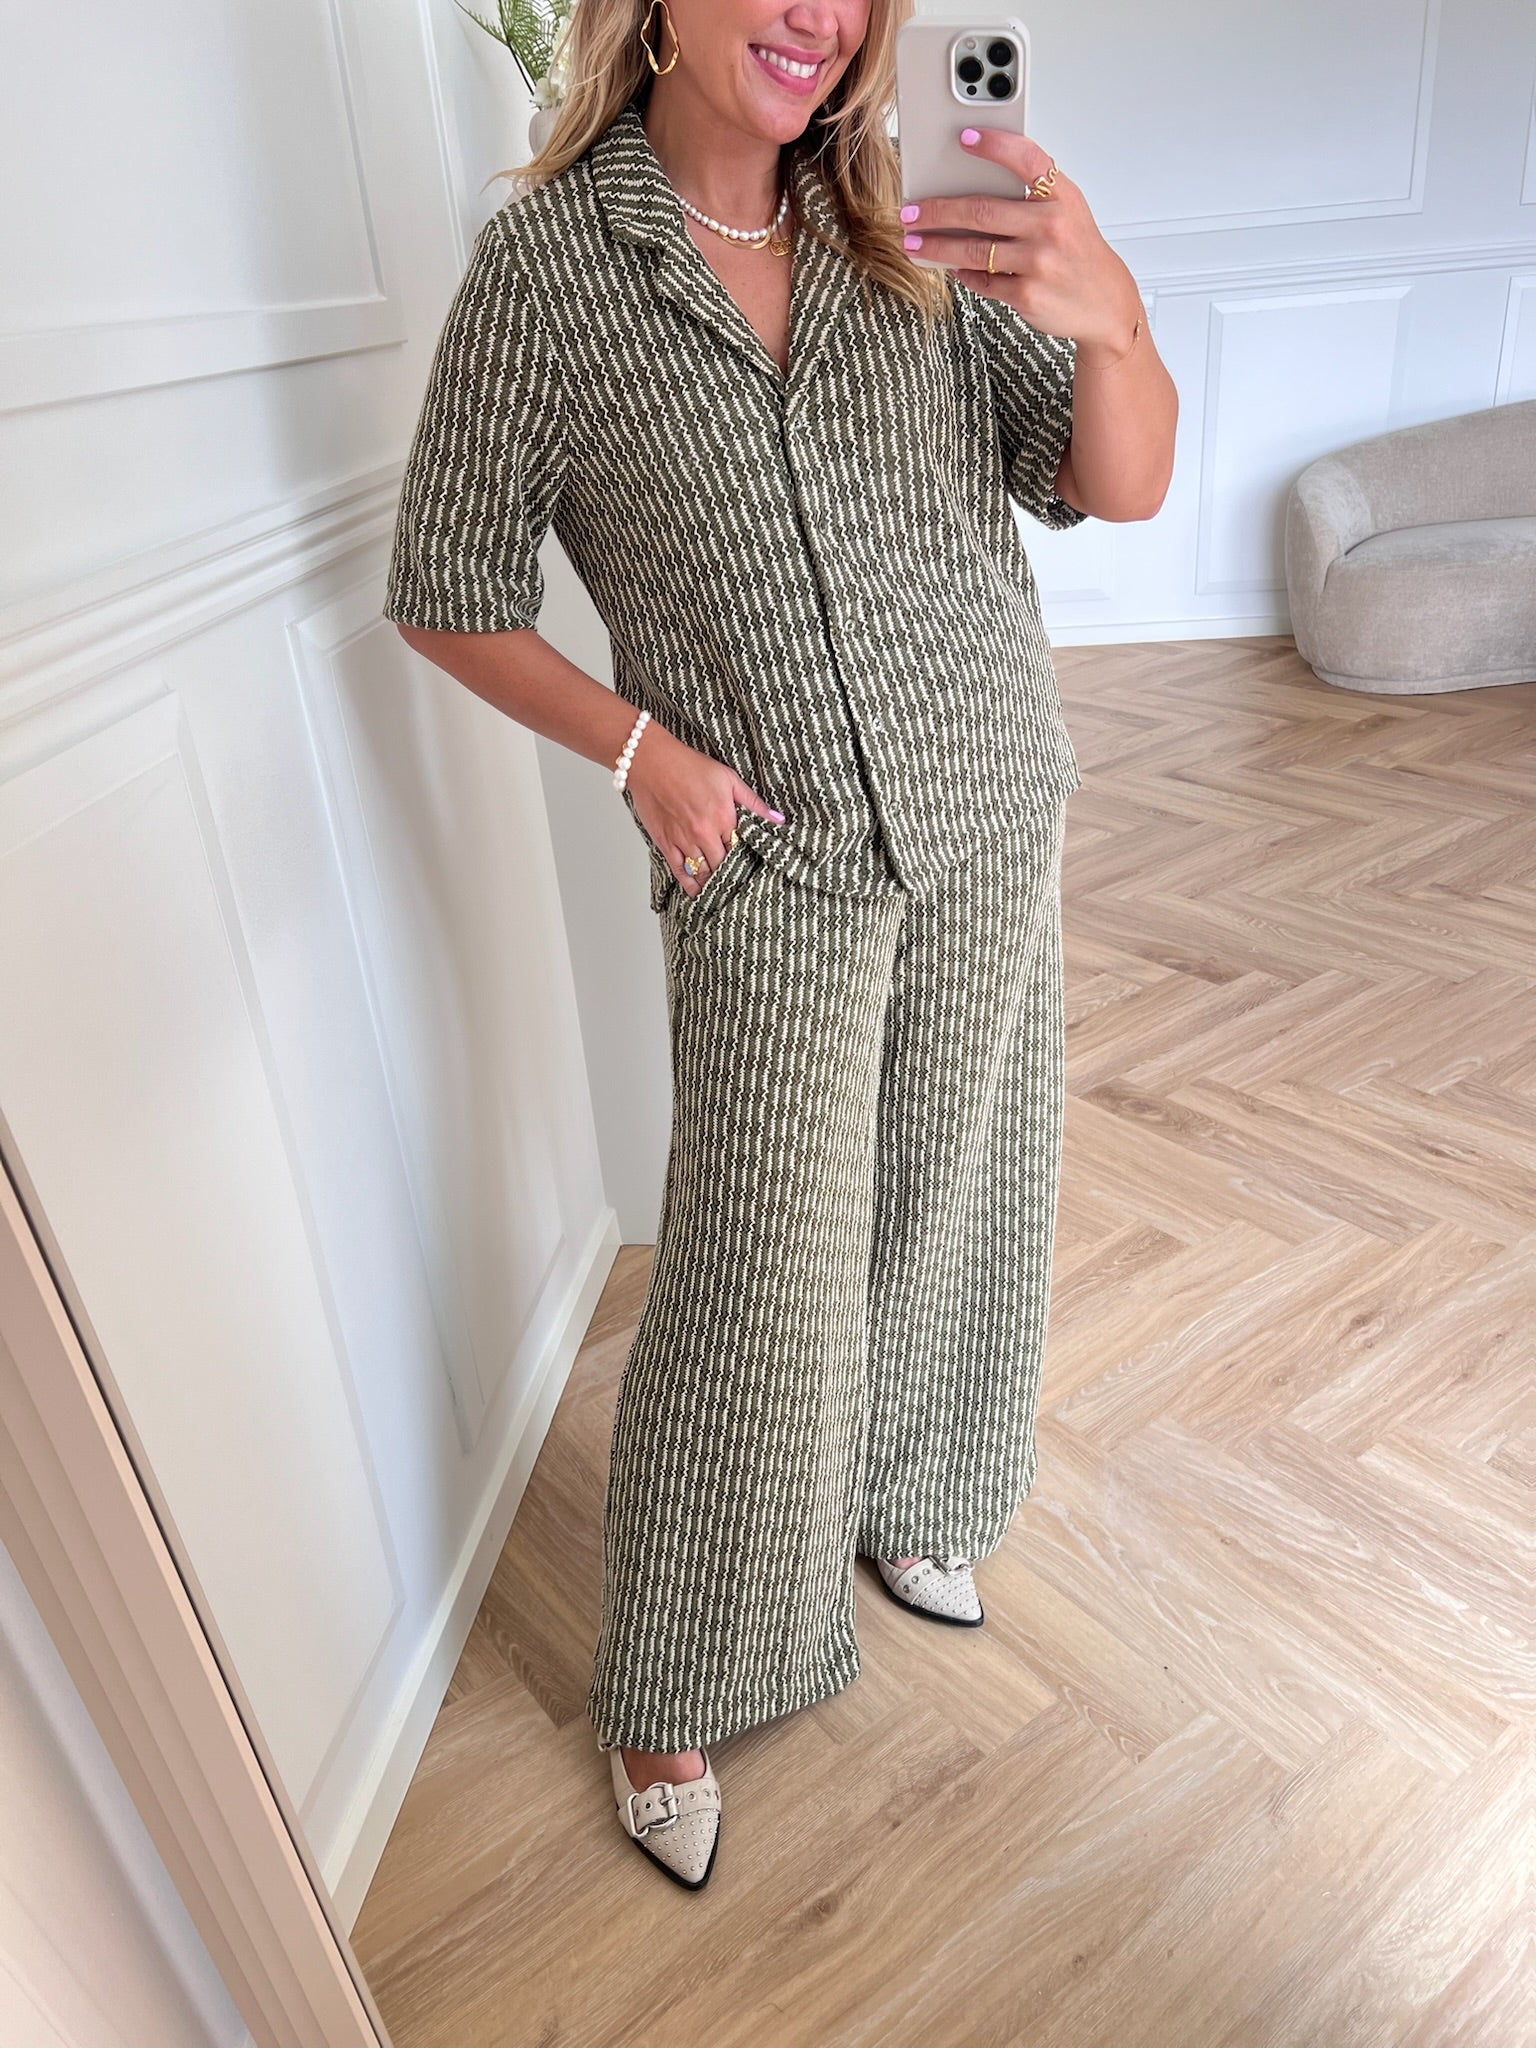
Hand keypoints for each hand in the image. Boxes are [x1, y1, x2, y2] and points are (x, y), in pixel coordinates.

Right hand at [625, 724, 783, 896]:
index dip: (746, 860)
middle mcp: (704, 833)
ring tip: (721, 890)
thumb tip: (778, 820)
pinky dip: (689, 884)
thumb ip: (754, 803)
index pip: (741, 849)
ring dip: (712, 882)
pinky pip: (680, 871)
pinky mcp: (665, 843)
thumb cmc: (689, 766)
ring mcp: (683, 840)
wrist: (652, 762)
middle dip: (731, 874)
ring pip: (703, 872)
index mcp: (723, 817)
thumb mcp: (729, 779)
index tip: (751, 867)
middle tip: (738, 883)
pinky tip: (697, 891)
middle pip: (723, 865)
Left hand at [899, 126, 1141, 365]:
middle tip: (911, 211)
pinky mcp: (1028, 294)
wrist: (1106, 302)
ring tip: (914, 242)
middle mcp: (1051, 225)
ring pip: (974, 250)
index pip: (1027, 159)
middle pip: (981, 210)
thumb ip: (1032, 195)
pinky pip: (982, 280)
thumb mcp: (1068, 210)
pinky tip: (952, 267)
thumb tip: (973, 185)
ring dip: (936, 246)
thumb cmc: (1078, 252)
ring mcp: (1039, 261)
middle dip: (937, 210)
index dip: (994, 145)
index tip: (964, 138)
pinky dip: (963, 273)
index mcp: (1062, 196)